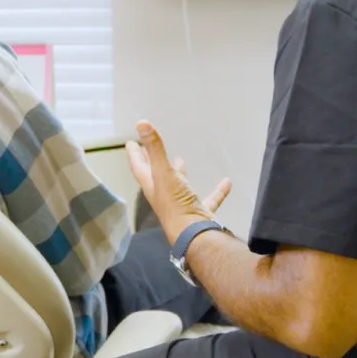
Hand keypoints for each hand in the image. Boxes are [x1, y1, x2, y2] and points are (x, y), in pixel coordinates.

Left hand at [126, 121, 231, 241]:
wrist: (194, 234)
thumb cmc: (175, 203)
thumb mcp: (164, 171)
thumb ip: (155, 147)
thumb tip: (141, 123)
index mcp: (152, 185)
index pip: (139, 166)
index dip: (135, 154)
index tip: (130, 143)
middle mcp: (164, 195)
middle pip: (155, 175)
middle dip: (151, 162)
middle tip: (147, 149)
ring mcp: (181, 205)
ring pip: (179, 186)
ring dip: (179, 174)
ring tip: (181, 160)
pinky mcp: (199, 212)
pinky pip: (209, 199)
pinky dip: (217, 191)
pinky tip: (226, 182)